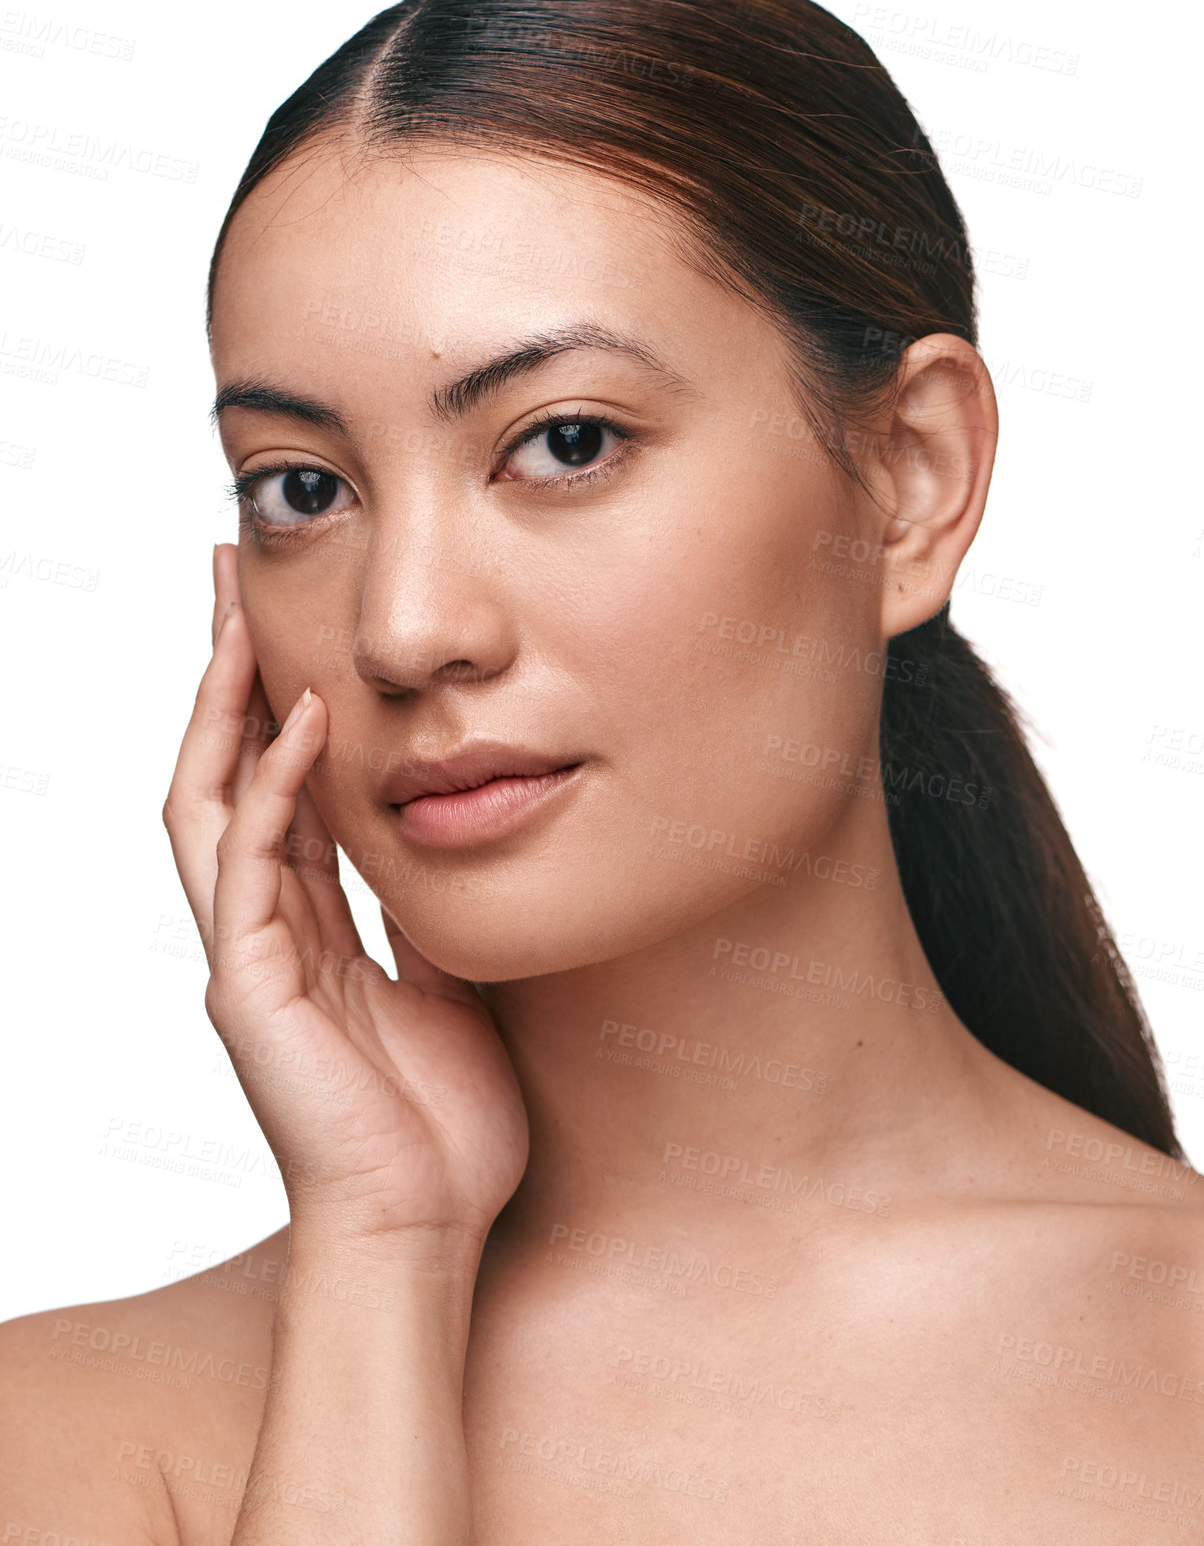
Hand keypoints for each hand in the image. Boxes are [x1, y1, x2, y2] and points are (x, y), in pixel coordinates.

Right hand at [160, 543, 528, 1255]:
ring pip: (210, 803)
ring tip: (240, 615)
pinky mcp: (249, 991)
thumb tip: (451, 838)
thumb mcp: (449, 981)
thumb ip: (427, 910)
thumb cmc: (443, 1123)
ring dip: (225, 707)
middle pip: (223, 772)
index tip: (286, 619)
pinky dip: (273, 789)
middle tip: (230, 578)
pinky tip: (303, 720)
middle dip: (225, 674)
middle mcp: (262, 930)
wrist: (425, 1228)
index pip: (275, 788)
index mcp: (307, 927)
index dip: (273, 702)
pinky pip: (248, 868)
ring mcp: (246, 957)